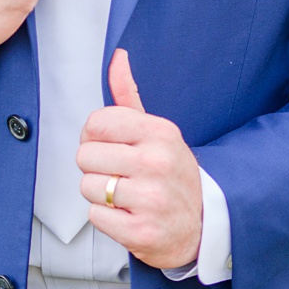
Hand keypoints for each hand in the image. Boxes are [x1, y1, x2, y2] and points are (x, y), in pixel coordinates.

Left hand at [78, 51, 201, 269]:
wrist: (203, 226)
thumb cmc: (172, 176)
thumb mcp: (157, 133)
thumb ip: (129, 96)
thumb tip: (117, 56)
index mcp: (160, 133)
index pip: (95, 123)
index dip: (94, 137)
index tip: (113, 147)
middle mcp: (157, 162)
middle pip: (85, 155)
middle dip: (97, 168)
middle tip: (123, 176)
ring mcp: (152, 198)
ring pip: (87, 186)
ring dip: (101, 195)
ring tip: (127, 196)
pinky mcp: (142, 231)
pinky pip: (95, 216)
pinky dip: (107, 218)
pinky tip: (130, 215)